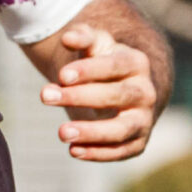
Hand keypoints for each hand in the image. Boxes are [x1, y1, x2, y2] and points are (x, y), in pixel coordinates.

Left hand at [41, 23, 159, 161]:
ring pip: (123, 128)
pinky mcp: (137, 142)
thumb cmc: (101, 64)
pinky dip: (98, 153)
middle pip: (118, 95)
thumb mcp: (94, 46)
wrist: (122, 89)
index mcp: (136, 63)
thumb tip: (68, 38)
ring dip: (92, 132)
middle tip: (46, 96)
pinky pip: (121, 151)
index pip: (115, 66)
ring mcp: (143, 118)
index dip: (89, 71)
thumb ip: (83, 38)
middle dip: (81, 97)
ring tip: (61, 132)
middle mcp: (145, 91)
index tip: (61, 75)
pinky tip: (73, 150)